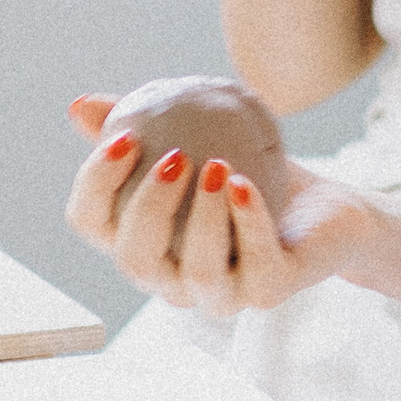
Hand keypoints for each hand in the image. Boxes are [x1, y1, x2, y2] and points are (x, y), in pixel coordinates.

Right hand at [62, 105, 365, 313]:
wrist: (320, 206)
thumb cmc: (247, 172)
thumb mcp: (195, 138)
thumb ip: (143, 123)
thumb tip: (80, 106)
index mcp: (141, 242)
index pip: (90, 223)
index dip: (94, 185)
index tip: (124, 138)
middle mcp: (171, 279)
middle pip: (135, 259)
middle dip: (147, 208)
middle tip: (174, 157)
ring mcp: (221, 294)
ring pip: (198, 273)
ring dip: (205, 218)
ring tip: (219, 166)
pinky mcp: (268, 292)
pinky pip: (256, 266)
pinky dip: (248, 223)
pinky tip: (244, 183)